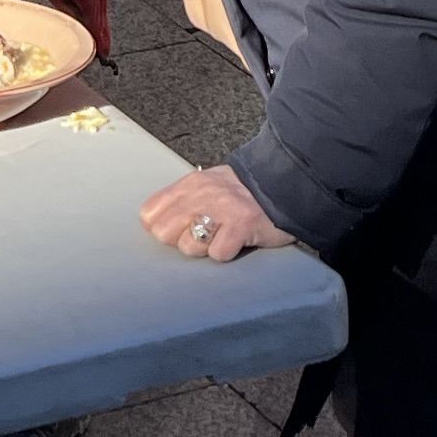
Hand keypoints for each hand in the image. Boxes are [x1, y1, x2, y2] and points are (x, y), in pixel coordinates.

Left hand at [141, 163, 287, 262]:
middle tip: (204, 234)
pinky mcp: (241, 225)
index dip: (162, 228)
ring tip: (223, 236)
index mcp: (190, 183)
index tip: (180, 229)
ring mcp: (222, 209)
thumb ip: (182, 200)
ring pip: (188, 246)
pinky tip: (238, 241)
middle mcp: (201, 193)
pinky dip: (228, 252)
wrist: (286, 183)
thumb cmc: (244, 191)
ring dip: (205, 249)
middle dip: (180, 240)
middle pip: (163, 233)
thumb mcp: (207, 185)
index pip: (149, 214)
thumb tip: (154, 223)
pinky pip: (218, 253)